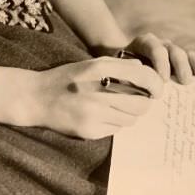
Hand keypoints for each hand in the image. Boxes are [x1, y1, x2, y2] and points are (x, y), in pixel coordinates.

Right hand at [10, 58, 162, 138]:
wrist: (37, 98)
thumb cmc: (68, 77)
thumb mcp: (92, 63)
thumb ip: (121, 65)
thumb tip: (146, 73)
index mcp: (99, 69)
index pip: (143, 78)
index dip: (156, 85)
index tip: (158, 89)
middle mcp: (97, 92)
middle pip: (141, 103)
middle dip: (146, 102)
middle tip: (142, 100)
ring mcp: (93, 114)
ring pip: (131, 119)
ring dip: (130, 114)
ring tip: (118, 106)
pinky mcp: (89, 131)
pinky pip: (116, 130)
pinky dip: (116, 123)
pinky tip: (103, 115)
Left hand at [122, 33, 194, 83]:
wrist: (124, 69)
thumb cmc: (122, 74)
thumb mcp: (121, 74)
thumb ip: (129, 79)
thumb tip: (136, 94)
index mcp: (142, 44)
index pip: (153, 45)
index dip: (159, 60)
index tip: (163, 79)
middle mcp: (160, 45)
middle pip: (173, 49)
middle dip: (180, 64)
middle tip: (184, 80)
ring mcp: (174, 52)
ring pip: (187, 54)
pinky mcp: (185, 61)